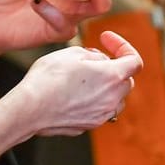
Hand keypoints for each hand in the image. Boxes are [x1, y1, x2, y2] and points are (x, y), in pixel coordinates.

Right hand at [0, 31, 142, 164]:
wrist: (29, 109)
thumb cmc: (48, 78)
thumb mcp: (73, 53)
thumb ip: (94, 55)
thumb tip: (99, 61)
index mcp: (113, 77)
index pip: (135, 61)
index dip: (123, 46)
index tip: (106, 39)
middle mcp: (113, 98)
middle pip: (125, 80)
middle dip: (113, 66)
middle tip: (90, 58)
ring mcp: (102, 114)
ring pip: (115, 97)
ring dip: (106, 85)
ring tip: (84, 77)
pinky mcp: (89, 125)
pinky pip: (99, 109)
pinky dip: (94, 99)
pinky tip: (74, 93)